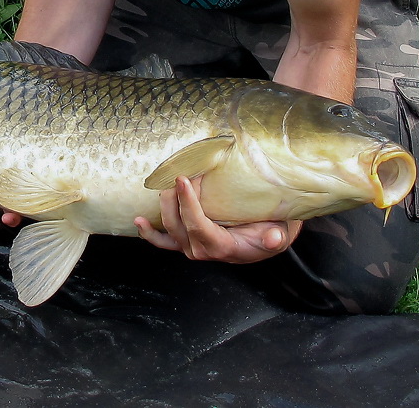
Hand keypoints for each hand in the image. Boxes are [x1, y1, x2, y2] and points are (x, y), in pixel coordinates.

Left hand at [134, 176, 301, 263]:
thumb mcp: (280, 233)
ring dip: (164, 202)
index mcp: (221, 248)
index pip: (197, 226)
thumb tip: (273, 238)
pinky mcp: (186, 242)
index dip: (188, 204)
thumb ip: (276, 238)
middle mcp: (200, 250)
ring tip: (165, 179)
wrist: (267, 240)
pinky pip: (163, 241)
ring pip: (168, 226)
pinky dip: (149, 234)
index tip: (185, 179)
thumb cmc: (272, 232)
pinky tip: (138, 221)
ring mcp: (190, 247)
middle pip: (177, 223)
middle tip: (181, 168)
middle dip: (175, 195)